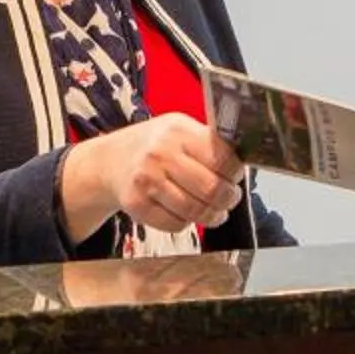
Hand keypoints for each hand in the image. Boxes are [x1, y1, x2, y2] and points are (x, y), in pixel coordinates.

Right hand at [61, 114, 245, 240]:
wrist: (110, 160)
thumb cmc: (154, 146)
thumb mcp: (180, 130)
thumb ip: (208, 143)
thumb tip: (244, 163)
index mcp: (178, 131)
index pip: (222, 158)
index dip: (236, 173)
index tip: (236, 177)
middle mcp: (161, 154)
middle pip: (212, 189)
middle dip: (229, 199)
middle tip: (230, 199)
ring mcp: (147, 181)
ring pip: (196, 210)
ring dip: (213, 216)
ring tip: (216, 212)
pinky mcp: (138, 205)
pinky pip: (176, 224)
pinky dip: (188, 222)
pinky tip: (188, 213)